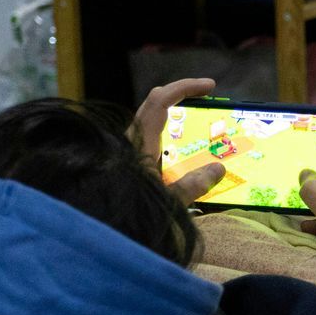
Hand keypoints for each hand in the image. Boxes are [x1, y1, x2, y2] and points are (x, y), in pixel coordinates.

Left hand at [135, 78, 223, 206]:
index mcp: (140, 142)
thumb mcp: (166, 202)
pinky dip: (166, 134)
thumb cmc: (126, 213)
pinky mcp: (124, 161)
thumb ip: (192, 185)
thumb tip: (218, 169)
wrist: (97, 228)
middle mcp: (131, 140)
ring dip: (173, 115)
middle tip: (206, 98)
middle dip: (181, 95)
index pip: (160, 101)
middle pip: (154, 104)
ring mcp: (126, 149)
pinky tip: (179, 152)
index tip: (209, 86)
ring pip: (149, 120)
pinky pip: (147, 137)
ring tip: (197, 125)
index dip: (185, 87)